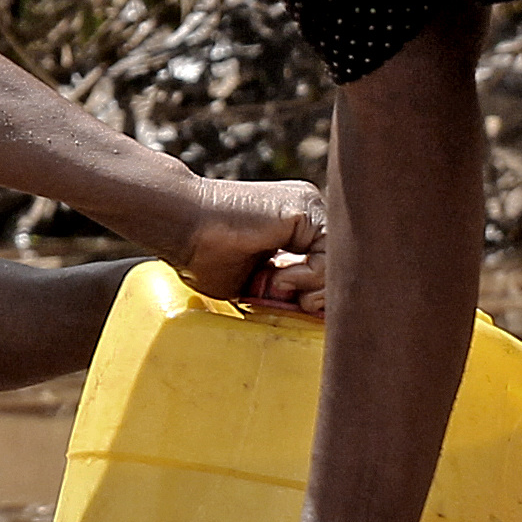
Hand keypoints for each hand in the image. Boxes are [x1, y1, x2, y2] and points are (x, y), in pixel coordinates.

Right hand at [164, 176, 325, 312]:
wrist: (180, 225)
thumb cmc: (205, 257)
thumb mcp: (257, 284)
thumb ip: (288, 291)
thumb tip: (317, 314)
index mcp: (298, 227)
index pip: (330, 268)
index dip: (318, 297)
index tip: (292, 310)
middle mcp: (309, 213)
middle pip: (342, 266)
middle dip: (319, 296)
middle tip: (286, 302)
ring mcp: (310, 207)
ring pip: (340, 264)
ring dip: (310, 289)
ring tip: (274, 286)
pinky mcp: (305, 208)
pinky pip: (329, 256)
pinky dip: (308, 278)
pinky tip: (278, 276)